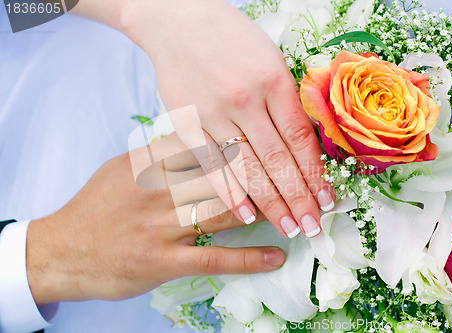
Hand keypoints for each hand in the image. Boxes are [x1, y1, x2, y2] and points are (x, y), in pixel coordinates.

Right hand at [26, 134, 284, 304]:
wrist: (60, 252)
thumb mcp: (120, 168)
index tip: (270, 137)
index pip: (203, 144)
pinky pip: (214, 258)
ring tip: (295, 209)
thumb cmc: (95, 208)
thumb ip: (158, 152)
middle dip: (260, 173)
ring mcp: (161, 227)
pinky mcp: (163, 261)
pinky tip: (276, 255)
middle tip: (294, 171)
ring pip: (223, 212)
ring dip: (264, 210)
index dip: (240, 141)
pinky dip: (249, 258)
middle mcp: (156, 190)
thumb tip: (196, 136)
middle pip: (220, 175)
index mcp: (146, 162)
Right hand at [121, 0, 335, 238]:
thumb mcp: (270, 57)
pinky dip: (228, 192)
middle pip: (278, 160)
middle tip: (313, 227)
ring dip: (270, 203)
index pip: (300, 139)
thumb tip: (307, 145)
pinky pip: (211, 164)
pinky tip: (244, 214)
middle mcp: (245, 99)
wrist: (177, 19)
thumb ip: (287, 100)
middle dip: (298, 198)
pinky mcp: (187, 122)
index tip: (327, 200)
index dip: (316, 173)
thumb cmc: (230, 37)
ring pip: (247, 168)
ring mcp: (213, 113)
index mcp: (273, 80)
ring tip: (289, 227)